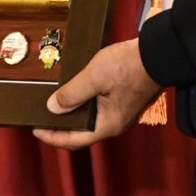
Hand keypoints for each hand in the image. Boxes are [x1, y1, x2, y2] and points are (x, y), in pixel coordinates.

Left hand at [33, 39, 160, 149]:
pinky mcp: (125, 101)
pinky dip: (83, 107)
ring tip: (55, 105)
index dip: (52, 137)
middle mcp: (116, 124)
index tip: (35, 129)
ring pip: (91, 122)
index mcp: (108, 125)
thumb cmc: (128, 66)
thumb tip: (52, 108)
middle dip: (61, 128)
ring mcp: (122, 114)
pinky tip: (75, 94)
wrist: (159, 54)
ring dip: (72, 116)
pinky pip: (99, 111)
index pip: (74, 141)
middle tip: (42, 118)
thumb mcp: (94, 77)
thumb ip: (71, 94)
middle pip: (82, 134)